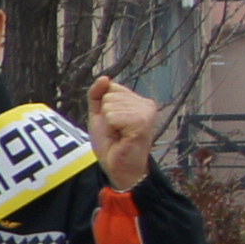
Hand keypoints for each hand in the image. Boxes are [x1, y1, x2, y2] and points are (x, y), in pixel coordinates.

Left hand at [88, 73, 160, 191]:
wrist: (117, 166)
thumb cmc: (111, 142)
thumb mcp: (99, 115)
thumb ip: (97, 95)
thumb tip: (104, 78)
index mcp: (138, 100)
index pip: (111, 87)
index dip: (103, 107)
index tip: (112, 123)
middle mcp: (146, 103)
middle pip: (109, 95)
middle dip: (105, 115)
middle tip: (115, 131)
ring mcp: (146, 112)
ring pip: (110, 105)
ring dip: (109, 123)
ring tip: (119, 135)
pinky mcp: (143, 122)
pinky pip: (114, 115)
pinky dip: (112, 127)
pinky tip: (122, 137)